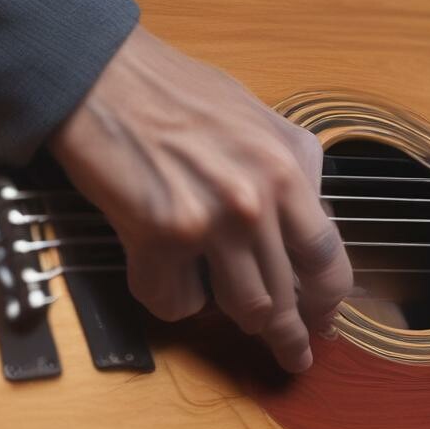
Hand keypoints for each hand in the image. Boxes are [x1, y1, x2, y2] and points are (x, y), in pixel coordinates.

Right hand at [49, 25, 352, 371]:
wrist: (100, 74)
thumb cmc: (174, 90)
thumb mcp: (257, 117)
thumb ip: (291, 169)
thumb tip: (314, 221)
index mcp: (287, 170)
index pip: (327, 258)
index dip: (329, 301)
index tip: (326, 320)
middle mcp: (255, 202)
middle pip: (286, 297)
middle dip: (288, 333)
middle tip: (291, 354)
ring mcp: (207, 223)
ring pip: (242, 309)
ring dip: (235, 316)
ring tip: (228, 311)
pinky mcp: (156, 238)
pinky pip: (175, 303)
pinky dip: (173, 299)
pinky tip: (167, 277)